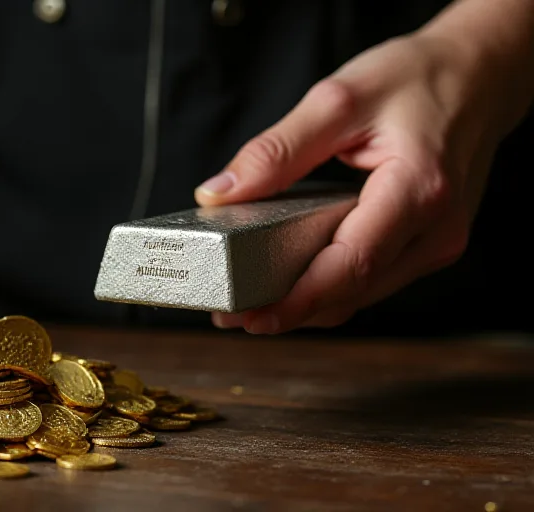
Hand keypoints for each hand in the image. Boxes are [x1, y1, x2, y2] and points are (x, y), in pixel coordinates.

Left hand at [194, 32, 526, 333]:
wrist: (481, 73)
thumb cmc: (419, 78)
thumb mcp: (338, 99)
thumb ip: (277, 150)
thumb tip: (219, 192)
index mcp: (419, 190)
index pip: (352, 264)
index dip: (298, 299)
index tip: (251, 315)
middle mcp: (436, 229)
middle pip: (354, 290)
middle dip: (290, 310)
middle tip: (230, 314)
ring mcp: (436, 242)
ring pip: (363, 293)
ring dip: (307, 305)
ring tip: (247, 302)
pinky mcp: (427, 244)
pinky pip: (372, 278)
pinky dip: (329, 285)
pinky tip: (289, 280)